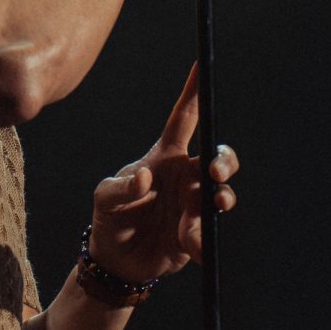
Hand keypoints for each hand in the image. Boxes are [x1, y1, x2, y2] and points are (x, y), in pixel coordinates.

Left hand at [87, 65, 238, 281]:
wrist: (119, 262)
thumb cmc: (110, 219)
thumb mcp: (105, 199)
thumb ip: (123, 187)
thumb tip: (145, 177)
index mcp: (163, 158)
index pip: (184, 119)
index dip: (193, 93)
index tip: (200, 67)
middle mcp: (184, 175)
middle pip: (217, 155)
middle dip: (224, 160)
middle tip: (214, 174)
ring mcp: (194, 202)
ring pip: (222, 191)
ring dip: (221, 199)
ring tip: (202, 216)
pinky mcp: (199, 228)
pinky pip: (212, 231)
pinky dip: (203, 240)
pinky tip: (189, 248)